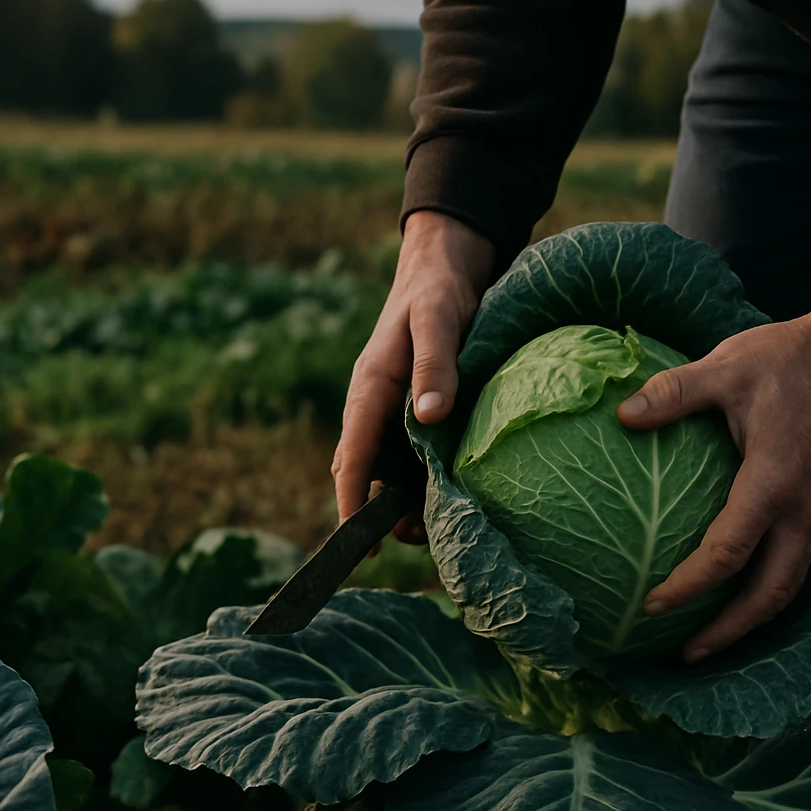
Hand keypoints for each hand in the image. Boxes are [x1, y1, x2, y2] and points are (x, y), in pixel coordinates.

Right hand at [331, 211, 493, 539]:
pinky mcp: (420, 410)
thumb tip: (431, 418)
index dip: (352, 504)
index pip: (353, 458)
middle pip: (369, 475)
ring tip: (442, 531)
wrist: (449, 264)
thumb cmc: (440, 289)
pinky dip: (430, 480)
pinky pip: (416, 456)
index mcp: (370, 388)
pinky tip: (459, 498)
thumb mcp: (440, 319)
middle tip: (419, 544)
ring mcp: (397, 411)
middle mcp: (378, 406)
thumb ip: (435, 364)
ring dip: (410, 502)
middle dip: (383, 515)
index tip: (359, 547)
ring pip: (393, 470)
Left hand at [617, 296, 810, 662]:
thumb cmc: (786, 358)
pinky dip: (766, 587)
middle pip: (770, 594)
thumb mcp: (725, 366)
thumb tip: (622, 415)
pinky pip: (796, 560)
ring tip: (710, 639)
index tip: (652, 607)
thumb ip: (673, 393)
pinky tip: (737, 587)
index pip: (728, 554)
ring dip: (752, 619)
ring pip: (789, 584)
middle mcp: (802, 508)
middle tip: (685, 654)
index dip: (689, 587)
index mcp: (774, 482)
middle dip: (729, 631)